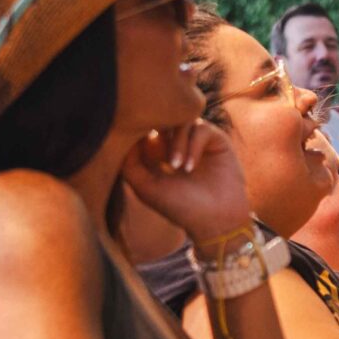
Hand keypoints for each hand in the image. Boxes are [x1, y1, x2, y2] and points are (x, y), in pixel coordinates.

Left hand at [118, 121, 253, 246]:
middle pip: (164, 117)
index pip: (146, 128)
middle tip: (157, 148)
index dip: (139, 132)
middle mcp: (178, 142)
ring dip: (176, 142)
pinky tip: (189, 168)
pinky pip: (201, 128)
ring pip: (182, 120)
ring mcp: (198, 140)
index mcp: (158, 152)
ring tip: (176, 166)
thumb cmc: (179, 208)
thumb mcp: (147, 188)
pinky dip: (193, 146)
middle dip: (158, 128)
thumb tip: (121, 136)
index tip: (135, 143)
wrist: (216, 222)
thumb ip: (129, 165)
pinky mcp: (217, 140)